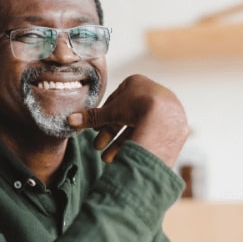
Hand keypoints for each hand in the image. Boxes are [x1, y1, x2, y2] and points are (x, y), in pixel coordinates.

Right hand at [68, 74, 188, 166]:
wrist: (165, 118)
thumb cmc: (137, 106)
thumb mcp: (110, 112)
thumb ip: (91, 117)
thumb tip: (70, 120)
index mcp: (137, 83)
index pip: (115, 101)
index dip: (104, 117)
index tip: (96, 129)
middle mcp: (152, 93)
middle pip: (125, 116)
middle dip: (110, 134)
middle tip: (98, 146)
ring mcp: (164, 110)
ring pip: (137, 128)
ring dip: (120, 144)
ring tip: (109, 159)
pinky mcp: (172, 125)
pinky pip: (150, 135)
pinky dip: (136, 145)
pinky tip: (126, 157)